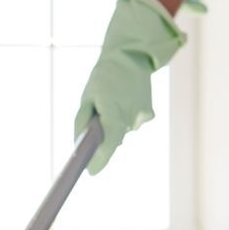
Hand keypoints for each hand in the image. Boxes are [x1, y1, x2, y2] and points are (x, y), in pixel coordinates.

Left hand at [74, 0, 186, 174]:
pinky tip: (124, 103)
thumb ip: (82, 121)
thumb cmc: (104, 77)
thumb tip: (79, 145)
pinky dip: (125, 120)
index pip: (108, 140)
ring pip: (122, 132)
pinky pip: (131, 125)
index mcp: (112, 107)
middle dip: (103, 141)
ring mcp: (141, 115)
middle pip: (113, 139)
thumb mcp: (87, 97)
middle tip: (95, 128)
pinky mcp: (148, 114)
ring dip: (114, 126)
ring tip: (112, 104)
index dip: (100, 159)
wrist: (132, 56)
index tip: (91, 172)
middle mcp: (129, 113)